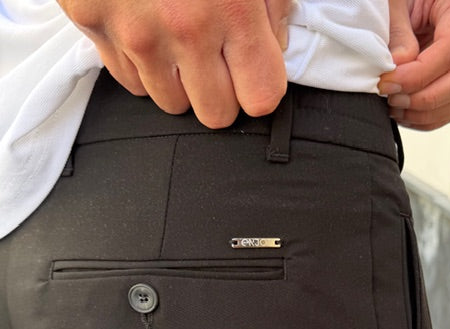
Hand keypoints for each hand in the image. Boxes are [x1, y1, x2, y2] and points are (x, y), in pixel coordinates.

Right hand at [57, 0, 290, 127]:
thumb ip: (272, 4)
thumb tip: (274, 45)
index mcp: (232, 8)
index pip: (261, 98)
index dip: (260, 88)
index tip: (254, 72)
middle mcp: (183, 29)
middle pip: (215, 114)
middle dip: (222, 94)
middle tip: (218, 62)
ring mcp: (134, 31)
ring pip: (171, 103)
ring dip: (181, 82)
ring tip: (178, 40)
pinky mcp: (92, 23)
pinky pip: (129, 80)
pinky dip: (142, 66)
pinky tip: (146, 30)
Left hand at [380, 0, 449, 130]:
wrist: (407, 5)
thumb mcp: (393, 3)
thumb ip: (397, 31)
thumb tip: (400, 65)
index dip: (418, 75)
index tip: (388, 83)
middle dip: (428, 97)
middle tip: (393, 98)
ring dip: (427, 113)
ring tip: (394, 106)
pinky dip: (427, 119)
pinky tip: (403, 112)